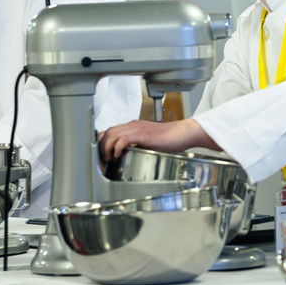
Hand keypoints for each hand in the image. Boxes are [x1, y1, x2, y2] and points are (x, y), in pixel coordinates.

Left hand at [98, 118, 219, 161]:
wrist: (183, 133)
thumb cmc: (171, 138)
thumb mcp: (149, 141)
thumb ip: (138, 144)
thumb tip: (128, 155)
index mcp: (134, 126)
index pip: (111, 131)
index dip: (103, 142)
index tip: (103, 154)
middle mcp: (133, 125)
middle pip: (108, 132)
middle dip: (101, 146)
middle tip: (104, 159)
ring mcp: (138, 128)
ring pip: (112, 134)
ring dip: (107, 148)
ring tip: (110, 159)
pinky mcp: (143, 134)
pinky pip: (123, 139)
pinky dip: (117, 147)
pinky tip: (119, 155)